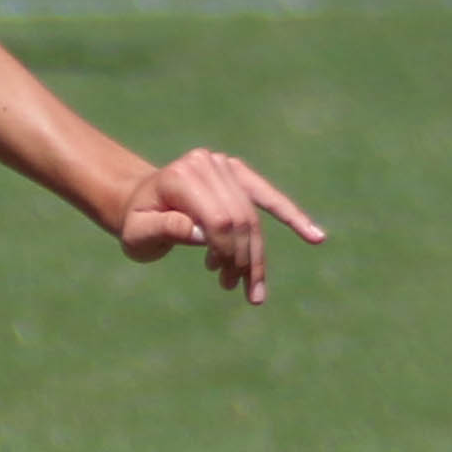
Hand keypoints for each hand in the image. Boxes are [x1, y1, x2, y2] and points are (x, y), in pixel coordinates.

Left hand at [113, 148, 326, 303]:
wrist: (136, 201)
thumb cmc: (136, 222)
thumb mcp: (138, 233)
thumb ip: (166, 230)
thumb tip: (203, 234)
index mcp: (180, 176)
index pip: (218, 219)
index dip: (228, 252)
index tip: (223, 278)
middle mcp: (204, 163)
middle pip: (239, 219)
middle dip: (244, 258)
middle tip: (237, 288)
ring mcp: (222, 164)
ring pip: (253, 217)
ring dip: (256, 254)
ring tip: (249, 287)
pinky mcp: (237, 172)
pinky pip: (267, 196)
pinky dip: (291, 216)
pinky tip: (315, 237)